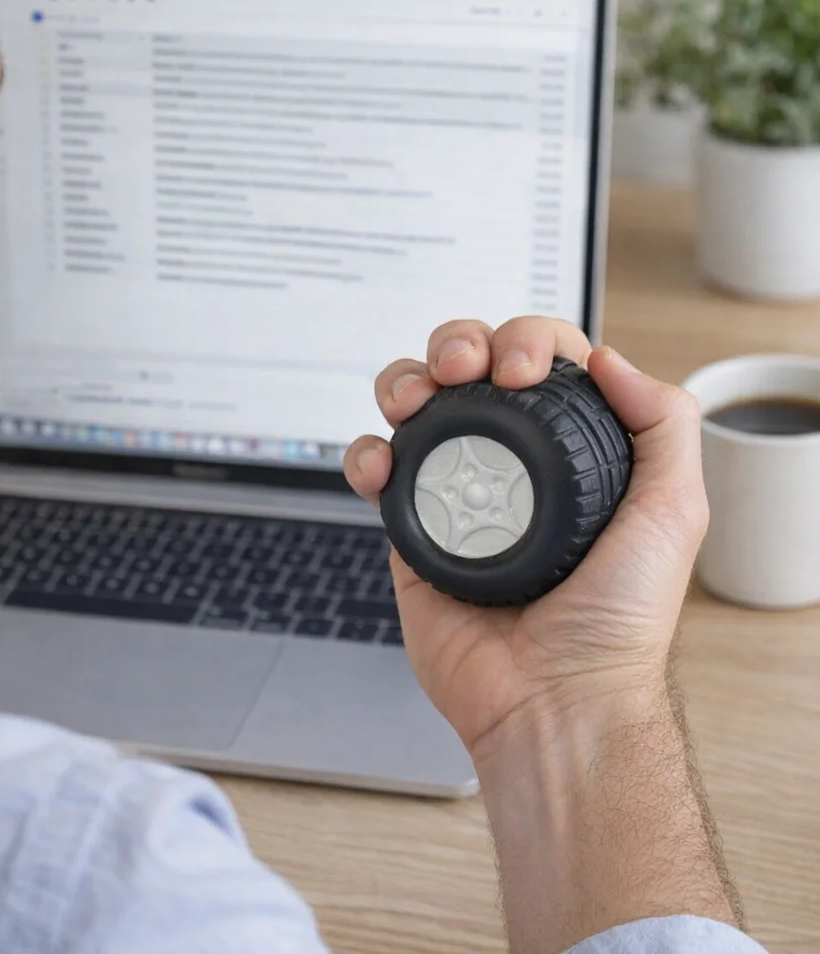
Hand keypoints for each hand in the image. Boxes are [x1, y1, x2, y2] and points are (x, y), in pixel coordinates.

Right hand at [344, 317, 708, 763]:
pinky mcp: (413, 527)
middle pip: (472, 368)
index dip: (526, 342)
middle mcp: (512, 462)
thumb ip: (663, 425)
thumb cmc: (614, 624)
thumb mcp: (673, 514)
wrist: (551, 698)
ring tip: (414, 400)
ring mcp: (457, 490)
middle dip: (459, 343)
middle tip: (464, 367)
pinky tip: (381, 466)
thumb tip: (609, 359)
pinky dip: (366, 453)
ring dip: (406, 379)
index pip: (544, 363)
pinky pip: (377, 469)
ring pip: (418, 404)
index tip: (520, 370)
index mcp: (571, 450)